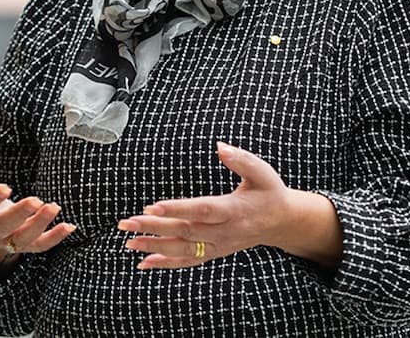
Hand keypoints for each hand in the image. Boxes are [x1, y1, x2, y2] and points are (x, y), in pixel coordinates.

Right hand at [0, 139, 75, 264]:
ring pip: (24, 238)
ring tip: (54, 207)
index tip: (5, 187)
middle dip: (20, 214)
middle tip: (36, 200)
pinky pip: (41, 245)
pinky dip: (55, 238)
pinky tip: (69, 226)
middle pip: (4, 226)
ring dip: (40, 224)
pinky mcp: (25, 245)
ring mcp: (8, 240)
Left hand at [117, 141, 294, 269]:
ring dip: (154, 247)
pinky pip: (188, 262)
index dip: (177, 209)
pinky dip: (166, 263)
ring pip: (183, 250)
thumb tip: (220, 147)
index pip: (202, 210)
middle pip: (185, 231)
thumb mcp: (262, 172)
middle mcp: (225, 232)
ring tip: (129, 242)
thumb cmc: (269, 192)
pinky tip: (144, 262)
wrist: (281, 222)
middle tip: (127, 222)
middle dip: (154, 228)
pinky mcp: (214, 253)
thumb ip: (241, 159)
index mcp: (235, 210)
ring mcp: (219, 246)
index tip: (153, 207)